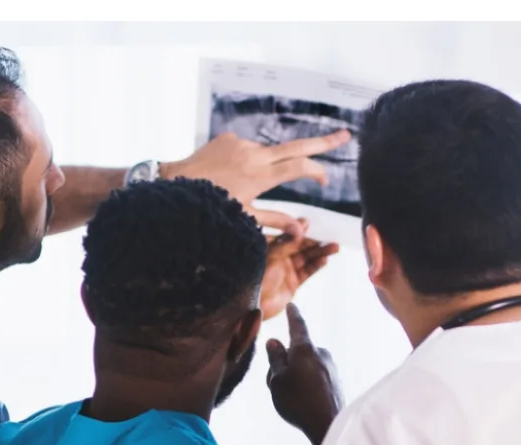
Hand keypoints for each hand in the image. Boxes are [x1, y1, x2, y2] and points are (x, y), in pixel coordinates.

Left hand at [164, 129, 349, 231]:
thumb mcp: (245, 218)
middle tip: (346, 135)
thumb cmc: (210, 206)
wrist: (175, 182)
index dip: (316, 171)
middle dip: (323, 142)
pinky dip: (250, 160)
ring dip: (270, 165)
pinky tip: (233, 174)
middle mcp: (254, 155)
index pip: (299, 167)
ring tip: (245, 184)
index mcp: (260, 176)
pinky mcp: (229, 138)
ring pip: (269, 153)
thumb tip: (303, 232)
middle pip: (296, 146)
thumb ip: (276, 221)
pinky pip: (249, 149)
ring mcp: (241, 144)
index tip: (324, 180)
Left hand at [260, 232, 337, 321]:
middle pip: (300, 247)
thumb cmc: (255, 279)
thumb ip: (286, 243)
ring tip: (334, 248)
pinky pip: (307, 272)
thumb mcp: (271, 256)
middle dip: (314, 242)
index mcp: (269, 248)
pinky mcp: (293, 283)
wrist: (254, 305)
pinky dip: (316, 266)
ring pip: (306, 259)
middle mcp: (279, 258)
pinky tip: (324, 261)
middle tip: (329, 238)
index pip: (288, 236)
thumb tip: (300, 229)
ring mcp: (287, 270)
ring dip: (320, 253)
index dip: (299, 230)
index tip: (310, 224)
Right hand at [265, 304, 342, 444]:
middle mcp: (322, 354)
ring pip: (306, 367)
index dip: (293, 316)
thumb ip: (275, 358)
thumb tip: (275, 341)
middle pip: (299, 352)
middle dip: (286, 363)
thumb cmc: (298, 402)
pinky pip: (316, 378)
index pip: (297, 326)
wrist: (329, 426)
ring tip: (290, 397)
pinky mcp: (337, 383)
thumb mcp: (277, 379)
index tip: (293, 306)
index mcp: (305, 349)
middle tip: (276, 383)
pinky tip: (305, 403)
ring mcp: (332, 369)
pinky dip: (308, 385)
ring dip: (296, 376)